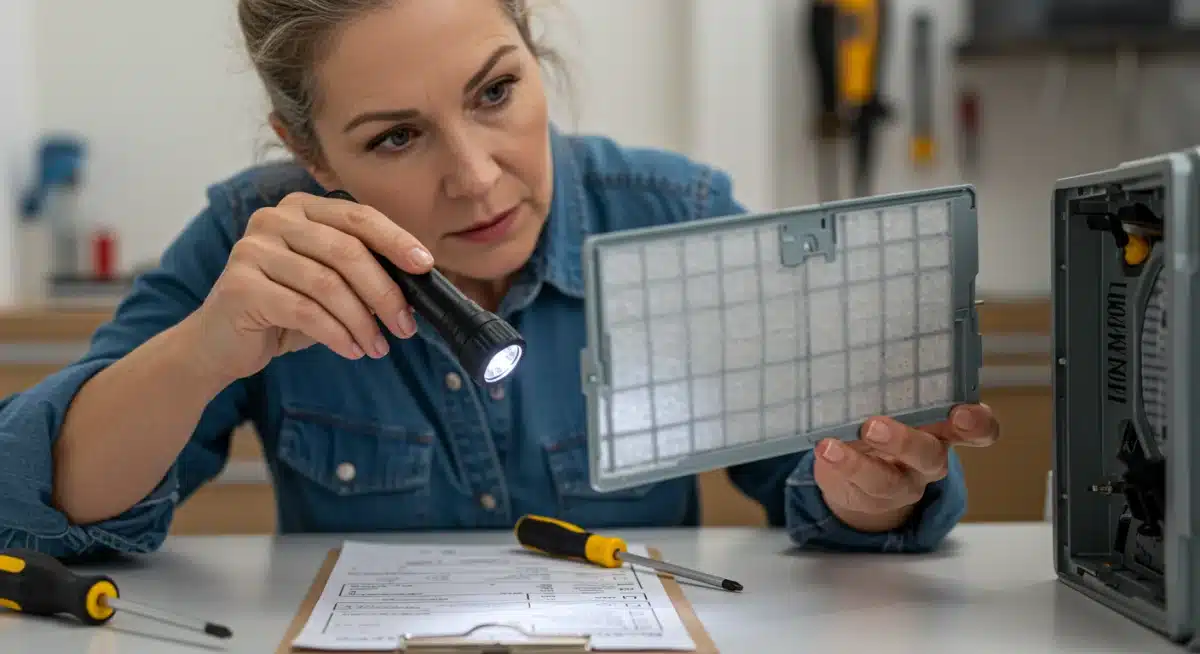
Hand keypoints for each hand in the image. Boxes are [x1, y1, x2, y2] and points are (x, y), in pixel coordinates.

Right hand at [186, 191, 434, 381]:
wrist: (220, 342)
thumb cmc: (283, 310)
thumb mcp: (328, 284)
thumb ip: (363, 273)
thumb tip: (417, 281)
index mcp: (301, 209)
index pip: (359, 218)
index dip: (396, 241)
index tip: (425, 267)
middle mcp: (274, 219)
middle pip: (346, 251)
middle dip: (384, 292)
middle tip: (405, 326)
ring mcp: (253, 250)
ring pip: (327, 284)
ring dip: (362, 321)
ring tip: (377, 347)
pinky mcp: (240, 285)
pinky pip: (304, 311)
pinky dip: (336, 334)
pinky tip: (352, 349)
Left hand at [813, 403, 999, 532]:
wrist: (859, 473)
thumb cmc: (884, 422)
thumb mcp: (894, 403)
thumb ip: (889, 385)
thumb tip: (859, 353)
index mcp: (945, 428)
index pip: (979, 429)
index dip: (977, 424)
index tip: (962, 413)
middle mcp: (929, 458)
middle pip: (929, 455)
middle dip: (903, 442)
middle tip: (873, 426)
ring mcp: (903, 483)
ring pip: (887, 481)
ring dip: (857, 464)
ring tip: (830, 448)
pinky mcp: (873, 499)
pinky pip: (857, 489)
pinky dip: (838, 470)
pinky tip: (823, 453)